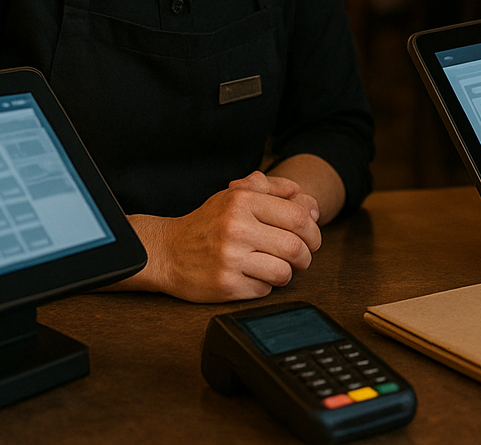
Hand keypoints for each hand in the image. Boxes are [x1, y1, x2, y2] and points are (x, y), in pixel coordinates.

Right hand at [126, 170, 322, 301]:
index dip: (313, 230)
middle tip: (302, 258)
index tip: (311, 238)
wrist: (167, 251)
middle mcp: (236, 227)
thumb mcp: (236, 195)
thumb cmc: (208, 223)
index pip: (298, 217)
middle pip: (296, 246)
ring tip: (278, 268)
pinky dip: (265, 286)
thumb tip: (310, 205)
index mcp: (243, 201)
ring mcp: (230, 258)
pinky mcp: (225, 285)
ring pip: (283, 272)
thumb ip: (274, 190)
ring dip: (288, 273)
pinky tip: (253, 277)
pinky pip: (264, 290)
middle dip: (306, 256)